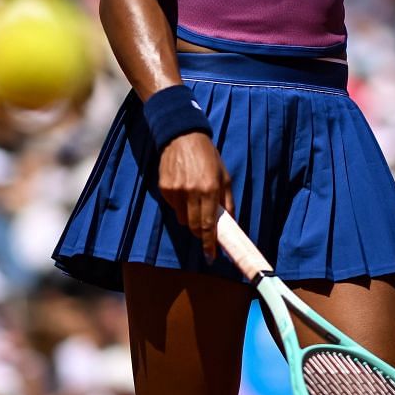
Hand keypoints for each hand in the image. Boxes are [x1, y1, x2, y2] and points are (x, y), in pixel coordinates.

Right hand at [157, 131, 231, 260]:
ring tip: (194, 200)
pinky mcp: (164, 188)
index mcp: (210, 189)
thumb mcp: (224, 177)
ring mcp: (176, 191)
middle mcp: (192, 192)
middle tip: (205, 231)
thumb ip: (227, 202)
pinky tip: (184, 190)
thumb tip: (230, 224)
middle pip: (194, 226)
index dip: (209, 244)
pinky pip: (173, 208)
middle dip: (200, 233)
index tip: (210, 257)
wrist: (183, 137)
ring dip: (190, 217)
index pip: (208, 225)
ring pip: (183, 219)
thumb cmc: (208, 157)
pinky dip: (180, 206)